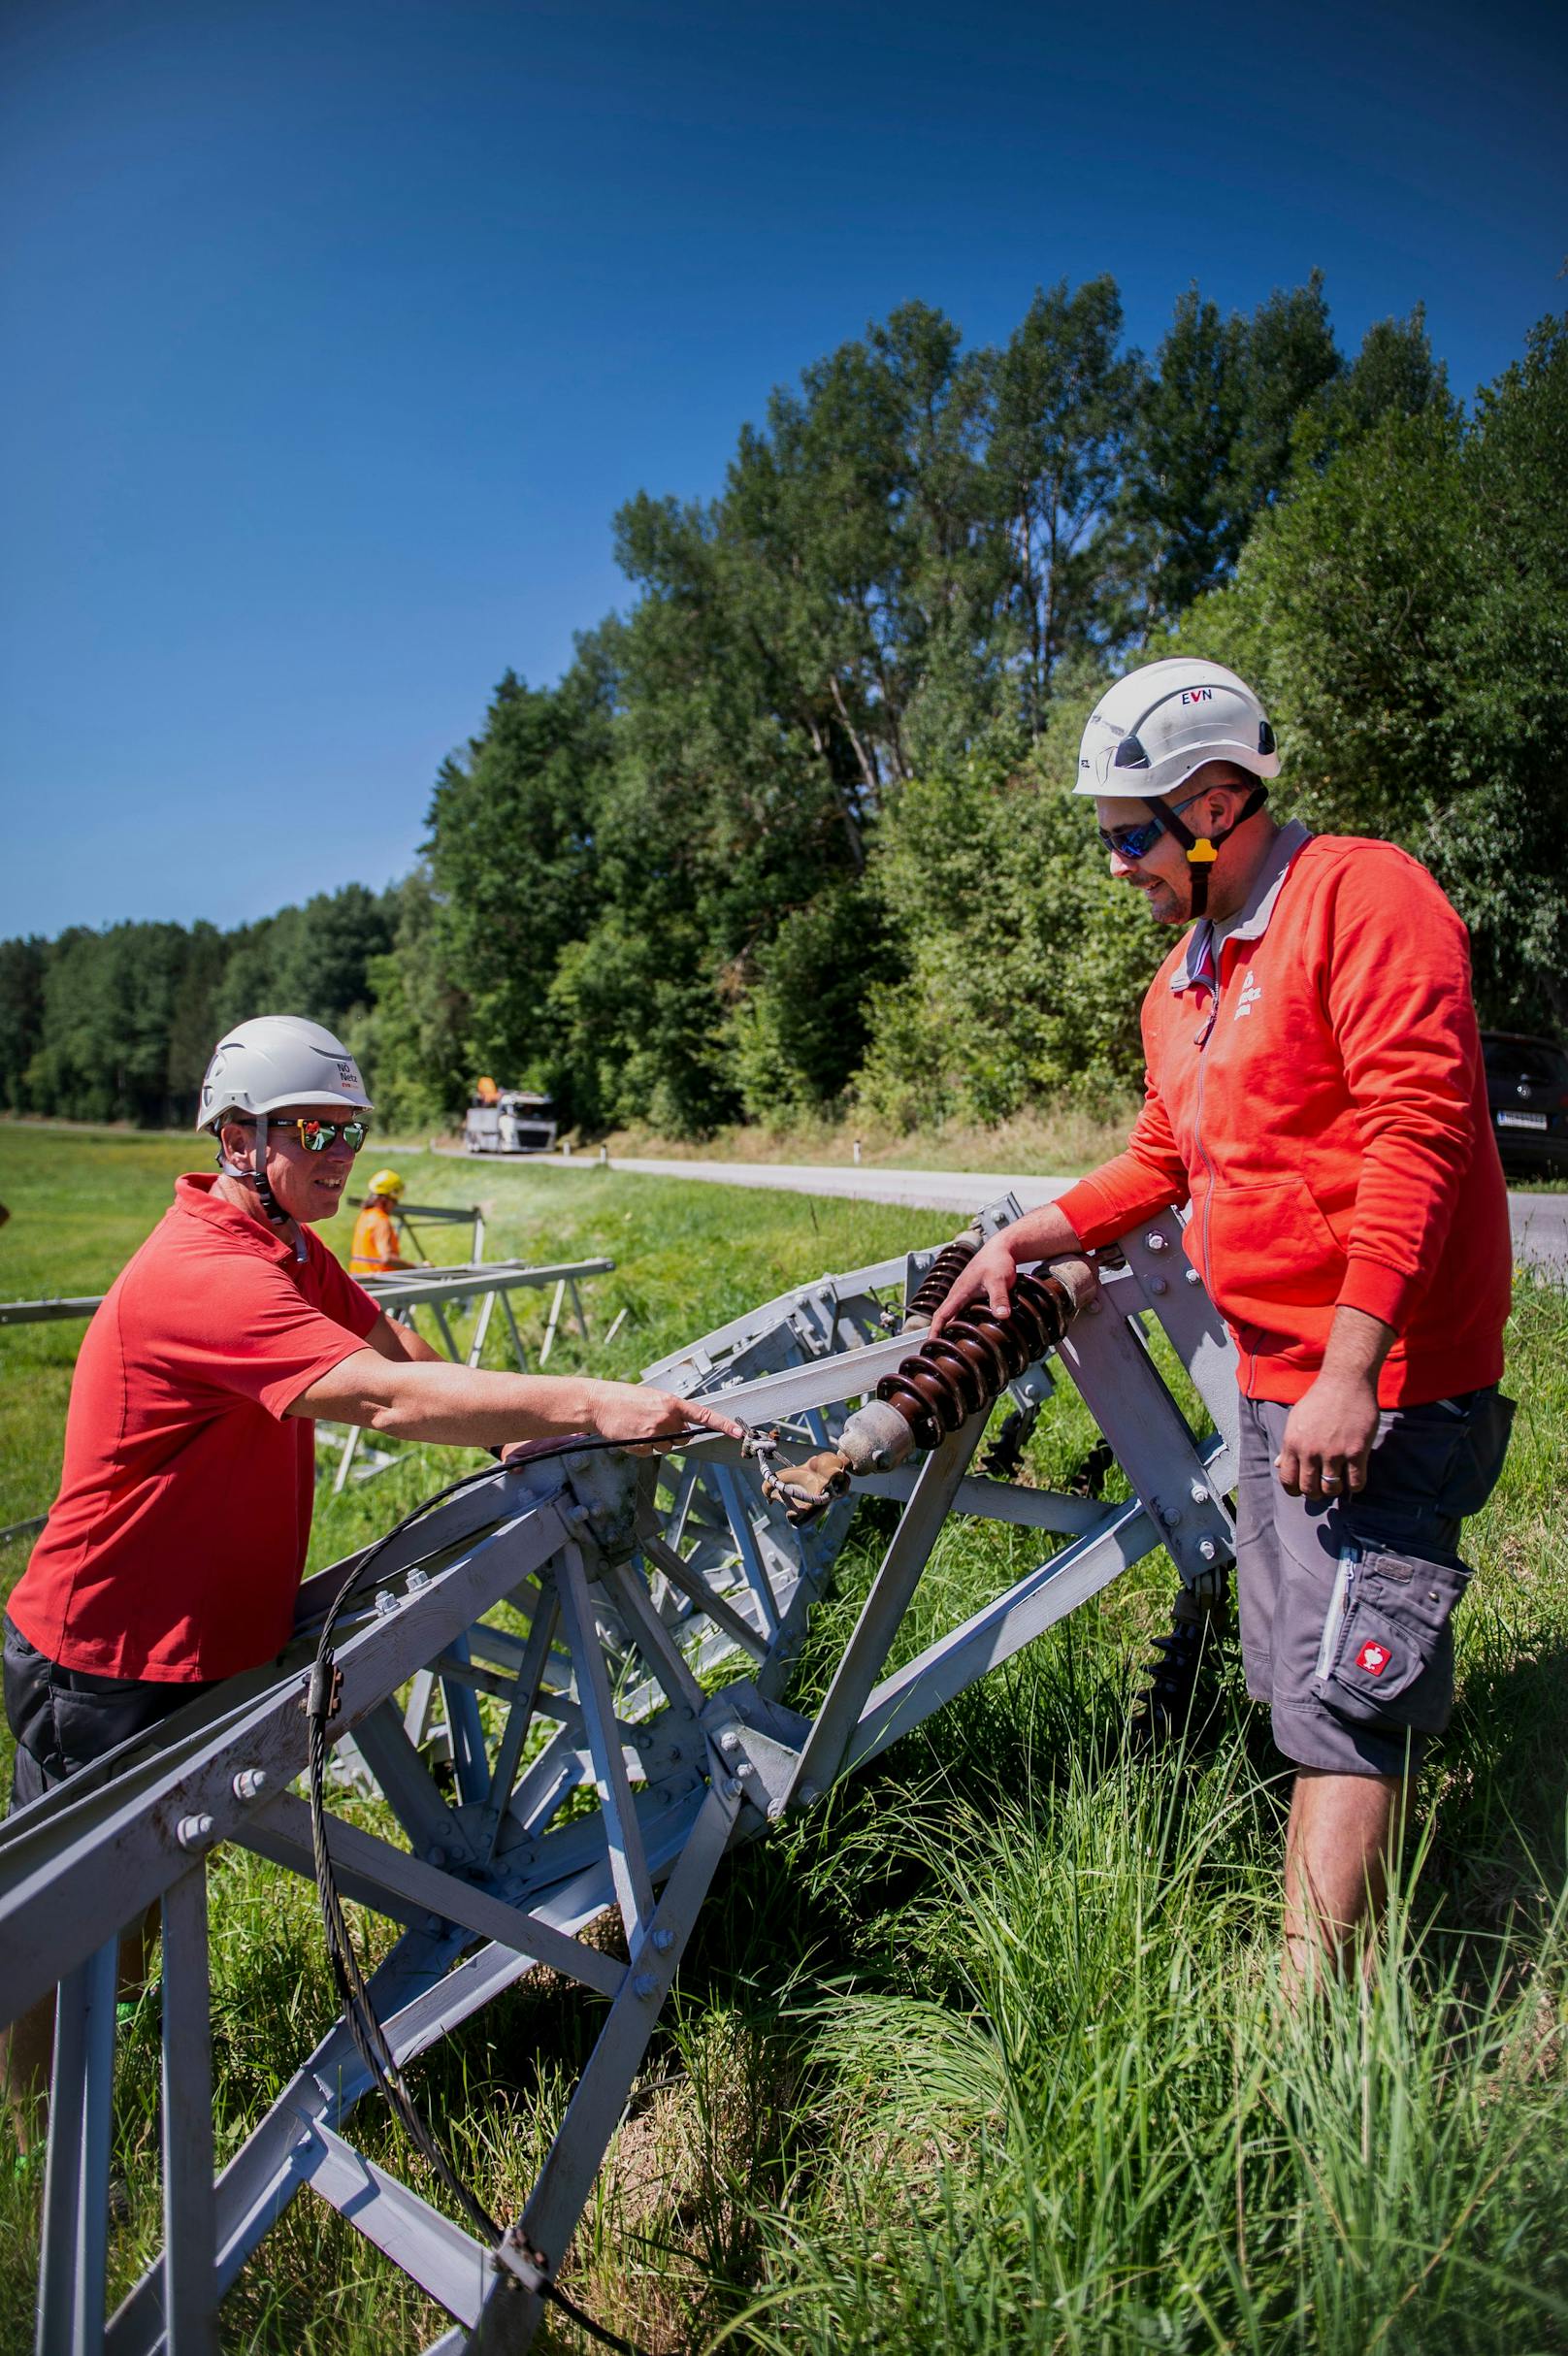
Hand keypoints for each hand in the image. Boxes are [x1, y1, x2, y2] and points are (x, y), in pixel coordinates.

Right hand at [584, 1380, 744, 1453]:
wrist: (599, 1404)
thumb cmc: (624, 1398)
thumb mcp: (652, 1398)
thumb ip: (671, 1412)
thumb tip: (683, 1428)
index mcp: (671, 1403)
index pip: (704, 1416)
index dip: (723, 1424)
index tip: (738, 1432)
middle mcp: (666, 1418)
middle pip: (684, 1438)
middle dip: (674, 1435)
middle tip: (655, 1424)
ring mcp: (654, 1433)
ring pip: (668, 1448)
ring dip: (658, 1441)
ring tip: (640, 1427)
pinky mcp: (642, 1446)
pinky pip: (650, 1453)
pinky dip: (642, 1447)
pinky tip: (631, 1434)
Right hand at [928, 1238, 1019, 1337]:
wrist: (1003, 1249)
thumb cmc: (997, 1260)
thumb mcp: (999, 1280)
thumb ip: (999, 1298)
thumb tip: (1002, 1315)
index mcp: (960, 1292)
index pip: (941, 1314)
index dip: (935, 1330)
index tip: (930, 1344)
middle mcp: (960, 1294)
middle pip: (946, 1317)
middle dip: (942, 1334)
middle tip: (941, 1352)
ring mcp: (968, 1295)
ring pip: (957, 1315)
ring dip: (954, 1329)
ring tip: (955, 1346)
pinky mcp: (976, 1295)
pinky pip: (967, 1312)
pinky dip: (966, 1322)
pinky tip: (973, 1331)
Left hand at [1275, 1373, 1380, 1500]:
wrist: (1345, 1382)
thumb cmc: (1320, 1399)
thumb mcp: (1296, 1420)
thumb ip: (1288, 1445)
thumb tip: (1279, 1465)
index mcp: (1292, 1444)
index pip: (1287, 1480)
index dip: (1295, 1490)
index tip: (1303, 1489)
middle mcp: (1310, 1451)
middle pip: (1309, 1489)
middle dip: (1315, 1493)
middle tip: (1322, 1487)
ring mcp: (1334, 1452)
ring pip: (1331, 1488)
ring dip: (1334, 1489)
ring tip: (1338, 1481)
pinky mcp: (1356, 1451)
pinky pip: (1356, 1482)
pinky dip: (1355, 1485)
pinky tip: (1354, 1477)